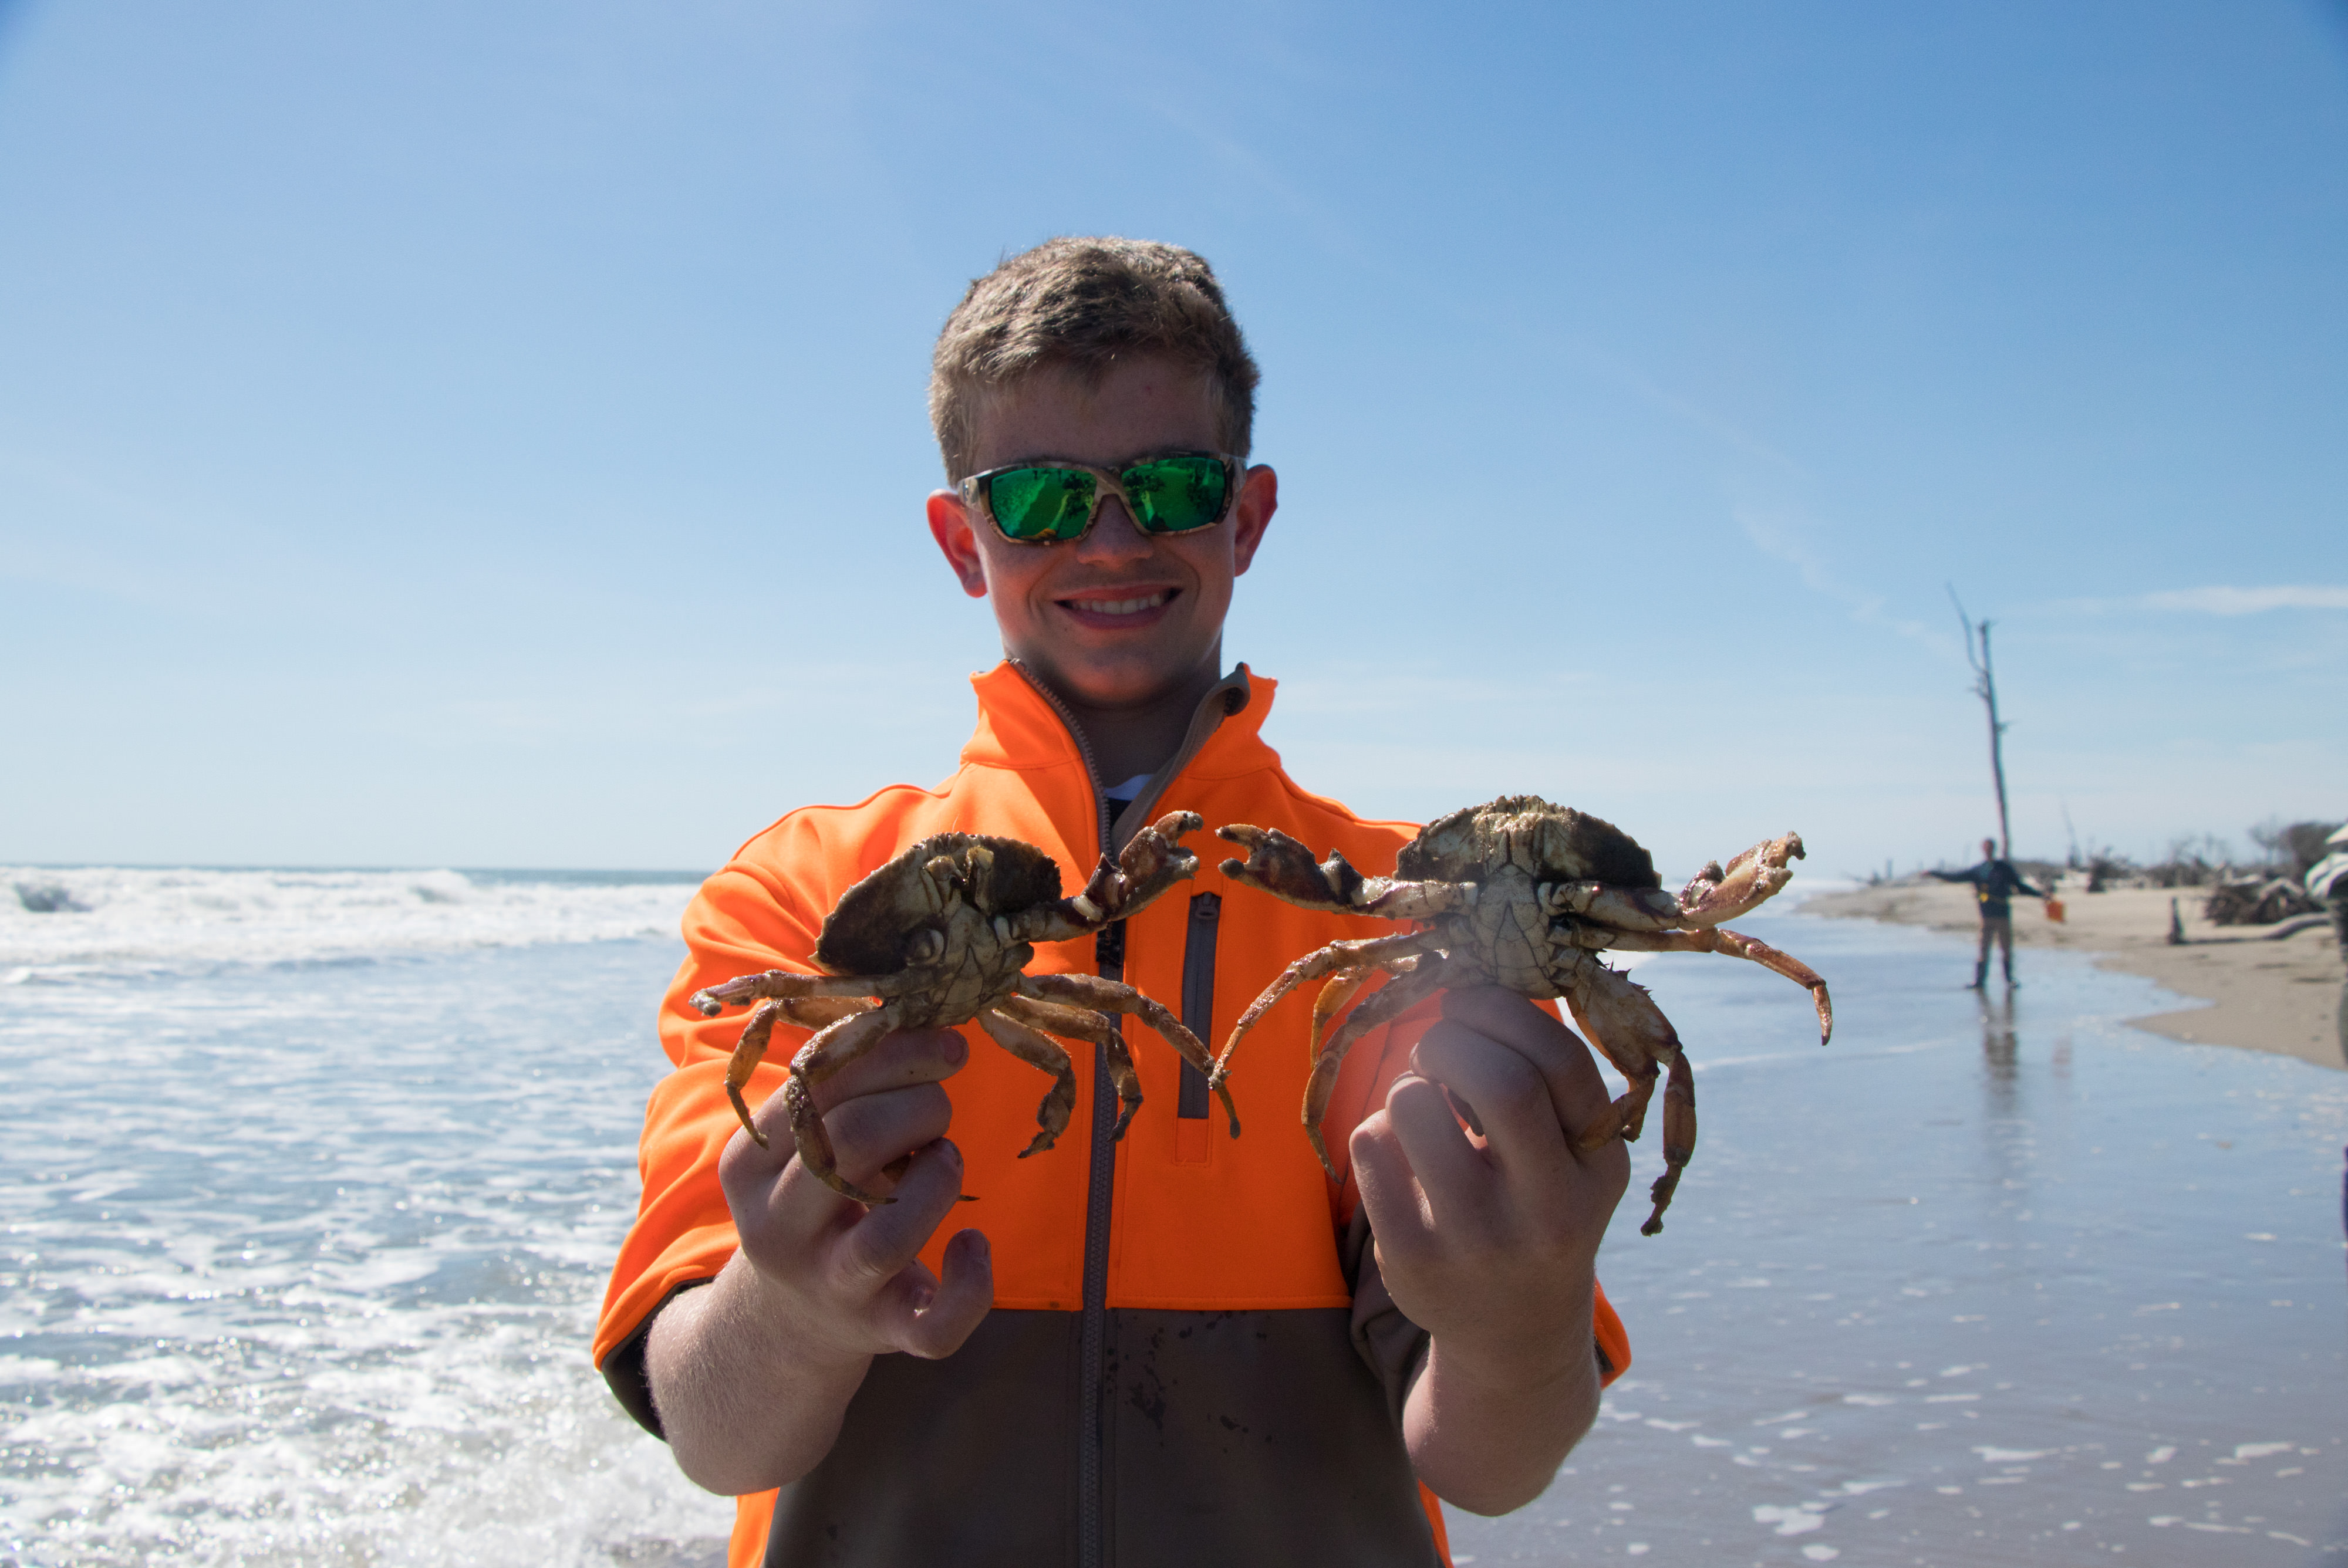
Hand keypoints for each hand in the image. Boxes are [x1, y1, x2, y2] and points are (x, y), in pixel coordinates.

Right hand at [648, 1025, 991, 1493]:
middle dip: (918, 1105)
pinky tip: (974, 1244)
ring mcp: (830, 1286)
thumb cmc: (813, 1195)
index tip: (943, 1040)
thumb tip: (915, 1006)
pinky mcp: (882, 1332)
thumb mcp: (800, 1138)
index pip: (816, 1088)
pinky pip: (934, 1327)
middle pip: (853, 1146)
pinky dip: (969, 1285)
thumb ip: (838, 1079)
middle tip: (940, 1102)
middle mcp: (778, 1229)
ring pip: (889, 1237)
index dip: (893, 1051)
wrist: (787, 1320)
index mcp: (749, 1163)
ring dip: (938, 1178)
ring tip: (944, 1157)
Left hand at [1350, 985, 1629, 1510]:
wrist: (1516, 1336)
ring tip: (1424, 1111)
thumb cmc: (1537, 1206)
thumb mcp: (1570, 1153)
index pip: (1558, 1059)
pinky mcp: (1414, 1259)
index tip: (1470, 999)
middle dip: (1450, 1039)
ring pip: (1413, 1104)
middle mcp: (1549, 1207)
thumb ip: (1541, 1075)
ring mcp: (1478, 1238)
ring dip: (1408, 1086)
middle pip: (1495, 1078)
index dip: (1501, 1009)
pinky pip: (1369, 1144)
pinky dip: (1377, 1132)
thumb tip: (1470, 970)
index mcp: (1596, 1165)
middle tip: (1438, 1050)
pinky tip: (1402, 1161)